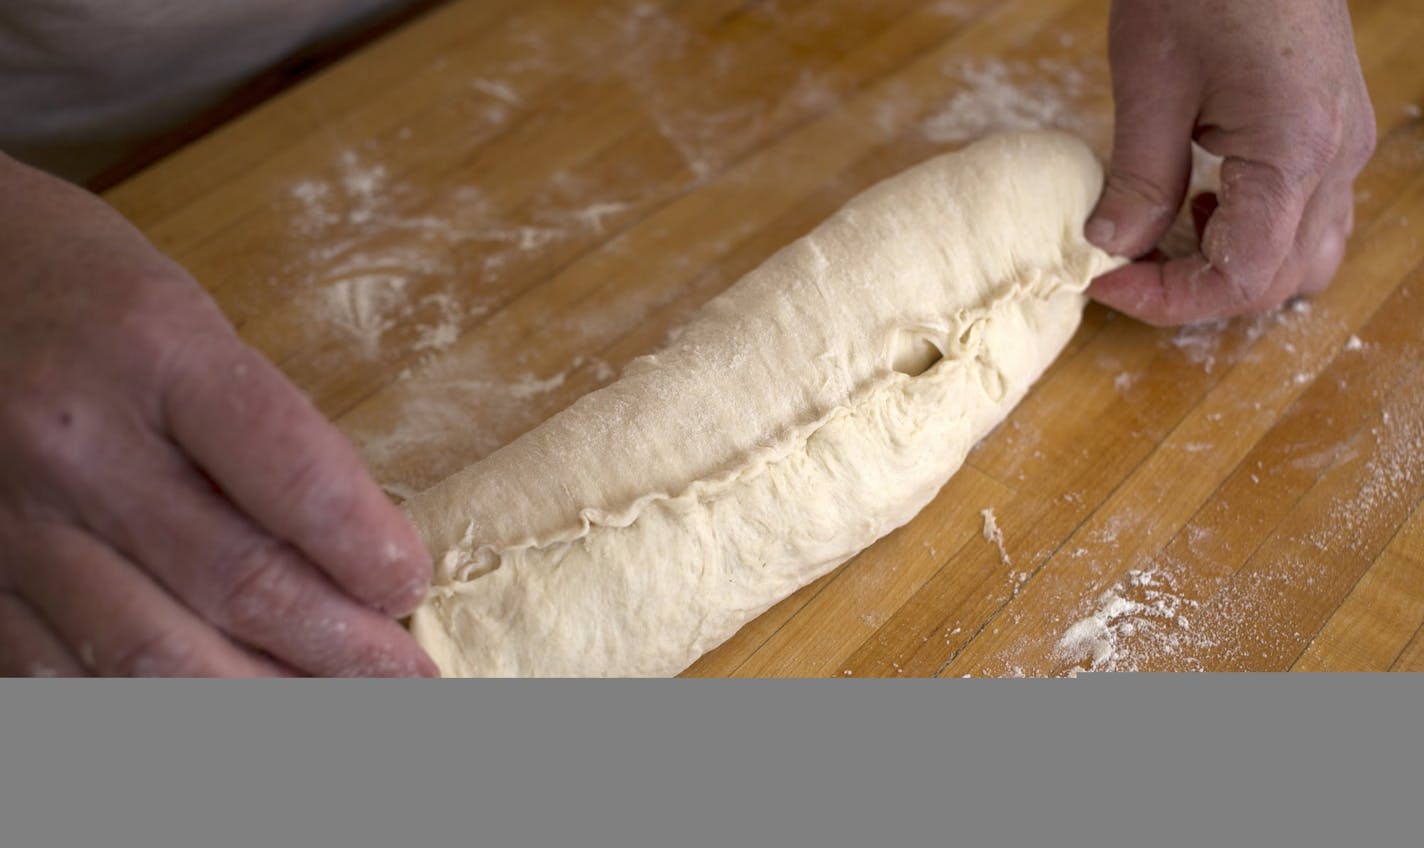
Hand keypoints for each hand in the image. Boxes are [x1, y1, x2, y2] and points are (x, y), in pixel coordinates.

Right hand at [0, 154, 436, 676]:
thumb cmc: (89, 295)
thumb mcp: (191, 322)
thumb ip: (260, 435)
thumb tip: (352, 556)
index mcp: (156, 352)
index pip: (292, 474)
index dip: (367, 550)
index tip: (408, 585)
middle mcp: (78, 443)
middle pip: (236, 581)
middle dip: (341, 648)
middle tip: (404, 680)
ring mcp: (12, 520)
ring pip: (151, 653)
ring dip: (264, 703)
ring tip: (336, 714)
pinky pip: (62, 676)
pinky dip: (152, 710)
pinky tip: (219, 717)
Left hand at [1086, 0, 1375, 325]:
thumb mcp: (1151, 85)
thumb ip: (1139, 180)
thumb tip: (1110, 249)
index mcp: (1295, 153)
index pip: (1241, 277)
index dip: (1167, 299)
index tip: (1105, 282)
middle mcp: (1336, 159)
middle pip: (1279, 280)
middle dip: (1196, 291)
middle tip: (1125, 270)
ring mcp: (1344, 144)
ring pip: (1304, 255)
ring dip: (1232, 267)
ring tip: (1165, 238)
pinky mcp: (1332, 129)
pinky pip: (1306, 214)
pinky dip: (1253, 231)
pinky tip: (1201, 198)